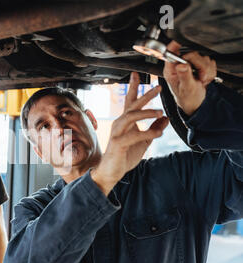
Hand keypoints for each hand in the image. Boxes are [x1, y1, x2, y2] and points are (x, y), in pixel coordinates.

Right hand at [91, 72, 168, 194]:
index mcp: (125, 123)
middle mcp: (119, 124)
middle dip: (145, 95)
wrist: (110, 172)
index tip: (138, 75)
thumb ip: (153, 130)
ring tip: (160, 112)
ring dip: (146, 112)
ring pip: (131, 116)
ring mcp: (117, 133)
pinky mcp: (118, 143)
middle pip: (132, 105)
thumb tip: (166, 119)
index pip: (130, 102)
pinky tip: (158, 133)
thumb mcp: (143, 142)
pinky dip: (146, 133)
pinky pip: (133, 135)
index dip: (134, 88)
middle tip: (158, 87)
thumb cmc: (123, 156)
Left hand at [163, 41, 216, 114]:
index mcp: (171, 69)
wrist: (195, 102)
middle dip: (200, 65)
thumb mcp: (185, 88)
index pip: (171, 52)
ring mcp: (191, 63)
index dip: (175, 45)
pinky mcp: (200, 64)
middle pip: (193, 53)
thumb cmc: (186, 97)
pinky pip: (211, 62)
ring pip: (204, 58)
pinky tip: (203, 78)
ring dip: (205, 71)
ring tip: (200, 80)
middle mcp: (180, 64)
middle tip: (199, 76)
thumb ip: (184, 76)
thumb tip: (182, 65)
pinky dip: (210, 72)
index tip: (179, 41)